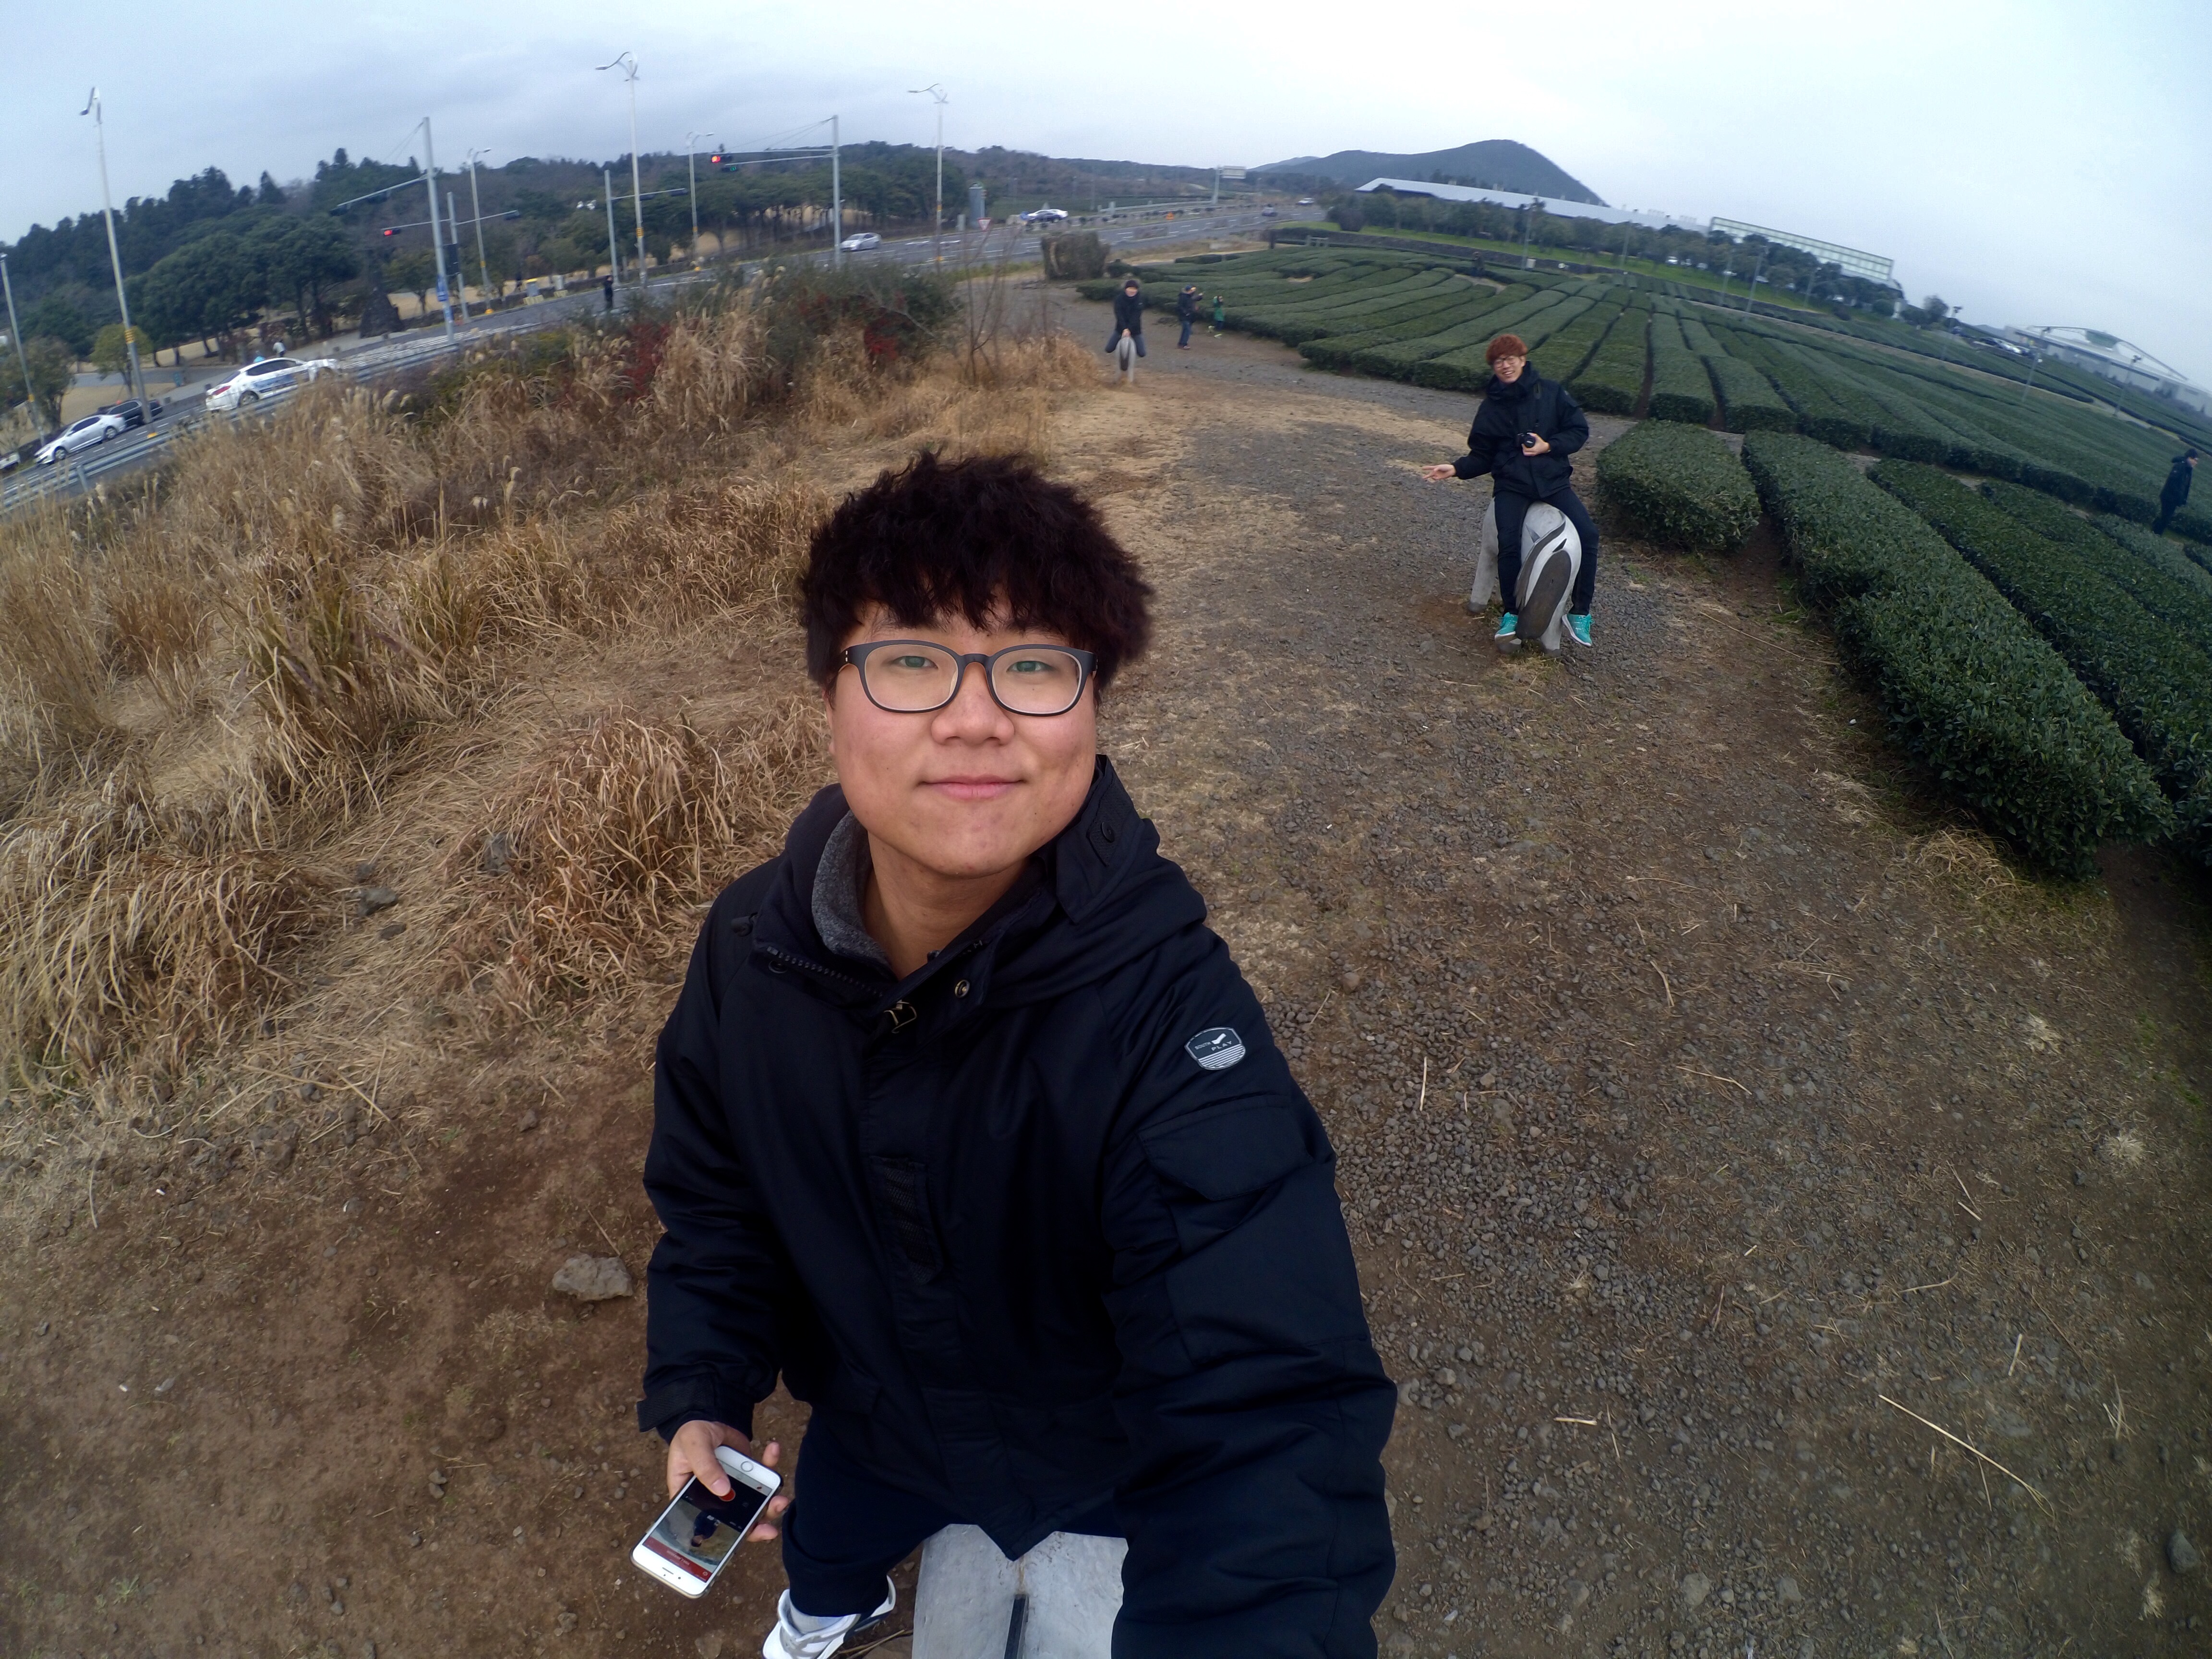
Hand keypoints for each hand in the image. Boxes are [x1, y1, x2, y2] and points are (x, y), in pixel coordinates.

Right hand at [667, 1420, 789, 1541]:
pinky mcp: (746, 1474)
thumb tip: (723, 1490)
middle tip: (773, 1512)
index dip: (730, 1537)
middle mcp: (715, 1499)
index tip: (750, 1534)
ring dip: (770, 1500)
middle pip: (737, 1521)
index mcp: (694, 1501)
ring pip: (754, 1502)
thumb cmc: (690, 1437)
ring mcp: (733, 1487)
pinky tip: (773, 1449)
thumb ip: (705, 1467)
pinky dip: (770, 1464)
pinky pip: (760, 1475)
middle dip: (759, 1522)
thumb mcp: (692, 1446)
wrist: (705, 1419)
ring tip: (781, 1496)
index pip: (709, 1526)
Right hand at [1420, 463, 1457, 481]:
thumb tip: (1433, 471)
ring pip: (1432, 477)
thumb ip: (1436, 468)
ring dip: (1432, 477)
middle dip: (1426, 476)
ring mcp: (1437, 475)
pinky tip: (1436, 477)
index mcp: (1435, 468)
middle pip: (1430, 474)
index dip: (1426, 468)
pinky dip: (1435, 478)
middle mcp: (1436, 472)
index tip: (1422, 468)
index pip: (1429, 468)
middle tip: (1422, 478)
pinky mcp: (1439, 478)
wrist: (1451, 470)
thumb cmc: (1446, 467)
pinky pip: (1435, 478)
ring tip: (1433, 476)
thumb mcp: (1440, 466)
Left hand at [1521, 435, 1551, 455]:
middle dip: (1523, 450)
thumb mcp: (1538, 438)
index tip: (1522, 444)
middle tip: (1523, 446)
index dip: (1523, 447)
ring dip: (1524, 452)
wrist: (1546, 447)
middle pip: (1525, 453)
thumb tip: (1530, 433)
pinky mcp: (1534, 454)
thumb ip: (1534, 435)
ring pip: (1526, 455)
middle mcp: (1533, 452)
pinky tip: (1527, 450)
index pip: (1526, 449)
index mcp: (1533, 449)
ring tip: (1524, 448)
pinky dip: (1527, 453)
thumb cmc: (1542, 443)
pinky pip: (1529, 455)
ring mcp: (1534, 454)